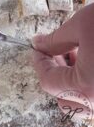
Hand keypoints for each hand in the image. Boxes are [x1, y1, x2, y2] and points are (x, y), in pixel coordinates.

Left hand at [32, 3, 93, 117]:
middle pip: (63, 96)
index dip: (39, 62)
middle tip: (56, 50)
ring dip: (71, 78)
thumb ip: (56, 39)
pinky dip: (88, 83)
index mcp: (87, 88)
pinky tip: (91, 60)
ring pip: (82, 101)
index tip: (37, 49)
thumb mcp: (83, 25)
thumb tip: (39, 44)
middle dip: (55, 71)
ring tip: (75, 53)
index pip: (48, 81)